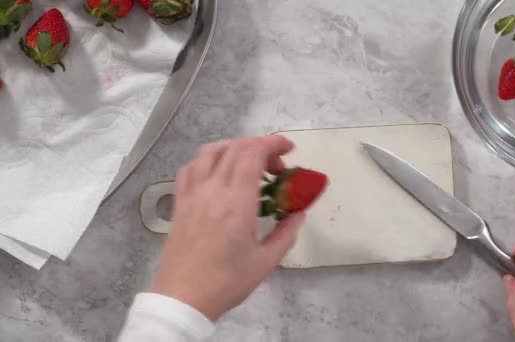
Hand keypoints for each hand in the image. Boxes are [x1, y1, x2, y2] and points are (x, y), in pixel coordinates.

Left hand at [151, 136, 304, 319]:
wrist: (183, 298)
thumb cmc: (227, 282)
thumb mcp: (266, 261)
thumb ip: (286, 232)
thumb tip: (298, 212)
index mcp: (236, 202)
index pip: (253, 154)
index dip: (273, 144)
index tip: (289, 149)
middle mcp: (212, 190)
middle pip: (235, 148)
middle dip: (260, 147)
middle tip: (276, 167)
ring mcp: (192, 194)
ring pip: (210, 151)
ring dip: (234, 148)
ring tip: (248, 163)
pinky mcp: (180, 202)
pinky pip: (192, 167)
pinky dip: (209, 160)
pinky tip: (219, 174)